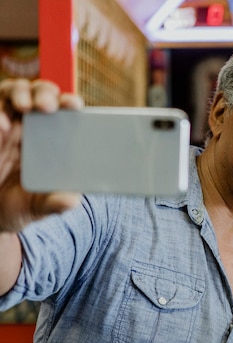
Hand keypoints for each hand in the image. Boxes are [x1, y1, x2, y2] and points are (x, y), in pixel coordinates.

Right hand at [0, 79, 83, 231]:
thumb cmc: (18, 205)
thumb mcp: (38, 207)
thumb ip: (55, 203)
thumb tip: (72, 201)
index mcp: (50, 140)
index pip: (63, 112)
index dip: (68, 103)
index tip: (73, 105)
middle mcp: (28, 128)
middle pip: (38, 94)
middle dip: (44, 93)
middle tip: (47, 106)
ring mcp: (3, 127)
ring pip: (11, 93)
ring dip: (19, 93)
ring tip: (25, 106)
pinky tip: (3, 125)